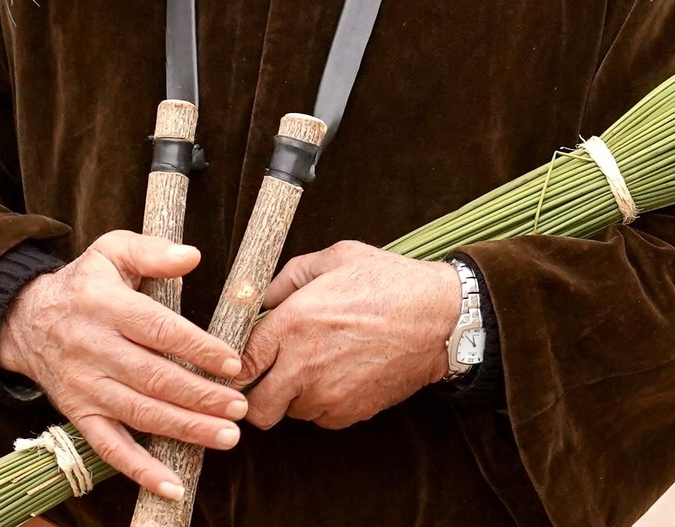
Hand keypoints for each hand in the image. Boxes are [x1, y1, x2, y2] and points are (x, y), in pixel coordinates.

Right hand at [0, 232, 245, 502]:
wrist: (25, 320)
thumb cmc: (83, 284)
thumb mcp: (111, 252)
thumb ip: (152, 252)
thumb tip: (192, 256)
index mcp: (105, 306)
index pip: (157, 330)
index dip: (197, 348)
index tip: (232, 362)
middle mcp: (94, 349)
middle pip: (154, 378)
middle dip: (201, 396)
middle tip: (239, 406)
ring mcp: (86, 387)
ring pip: (140, 414)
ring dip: (185, 430)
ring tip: (226, 437)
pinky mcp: (79, 415)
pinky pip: (110, 448)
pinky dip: (140, 471)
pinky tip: (173, 486)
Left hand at [240, 241, 460, 430]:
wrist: (438, 319)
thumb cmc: (389, 283)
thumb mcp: (336, 258)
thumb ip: (289, 277)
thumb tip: (261, 296)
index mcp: (293, 323)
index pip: (241, 363)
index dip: (236, 367)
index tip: (240, 364)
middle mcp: (304, 364)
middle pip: (257, 407)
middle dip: (256, 396)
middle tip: (268, 378)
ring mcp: (328, 394)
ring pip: (291, 412)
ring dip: (294, 396)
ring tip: (316, 368)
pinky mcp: (351, 411)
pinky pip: (321, 417)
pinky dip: (323, 403)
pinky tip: (339, 376)